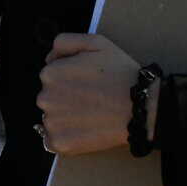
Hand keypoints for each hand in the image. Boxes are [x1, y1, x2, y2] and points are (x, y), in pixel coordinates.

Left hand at [37, 33, 138, 154]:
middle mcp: (44, 98)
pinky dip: (67, 138)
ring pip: (52, 119)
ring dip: (66, 119)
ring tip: (92, 116)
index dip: (71, 79)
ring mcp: (51, 123)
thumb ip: (65, 42)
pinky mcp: (60, 143)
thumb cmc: (122, 74)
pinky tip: (86, 131)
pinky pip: (54, 141)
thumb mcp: (96, 42)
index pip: (51, 77)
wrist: (142, 107)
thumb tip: (49, 58)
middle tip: (93, 101)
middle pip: (50, 98)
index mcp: (50, 73)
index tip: (89, 85)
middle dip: (66, 99)